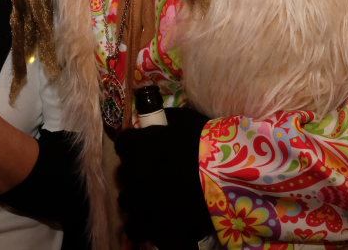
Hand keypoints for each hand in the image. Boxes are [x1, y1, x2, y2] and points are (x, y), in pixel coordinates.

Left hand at [115, 107, 212, 245]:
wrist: (223, 179)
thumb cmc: (206, 145)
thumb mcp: (186, 121)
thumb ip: (168, 121)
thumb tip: (162, 120)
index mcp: (137, 147)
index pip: (124, 143)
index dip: (135, 144)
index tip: (145, 146)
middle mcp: (131, 174)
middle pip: (125, 172)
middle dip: (137, 170)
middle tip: (155, 172)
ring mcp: (138, 202)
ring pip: (126, 199)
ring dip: (137, 195)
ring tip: (154, 197)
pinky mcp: (149, 224)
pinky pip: (134, 226)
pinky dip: (141, 223)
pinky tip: (153, 219)